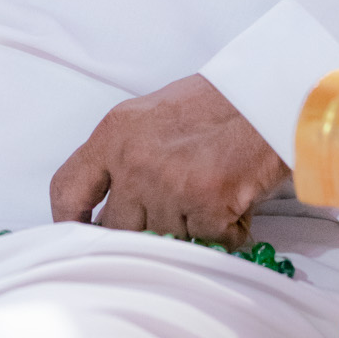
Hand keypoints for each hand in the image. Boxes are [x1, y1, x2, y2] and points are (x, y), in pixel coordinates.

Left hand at [50, 73, 289, 246]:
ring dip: (192, 228)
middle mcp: (134, 161)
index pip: (68, 189)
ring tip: (216, 191)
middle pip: (116, 228)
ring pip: (166, 239)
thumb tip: (111, 207)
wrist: (270, 95)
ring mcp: (168, 185)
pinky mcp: (205, 206)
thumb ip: (125, 158)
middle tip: (172, 214)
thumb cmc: (218, 103)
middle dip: (143, 230)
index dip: (68, 221)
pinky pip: (209, 242)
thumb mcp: (151, 118)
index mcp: (114, 134)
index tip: (78, 236)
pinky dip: (227, 231)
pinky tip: (238, 200)